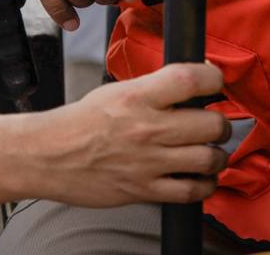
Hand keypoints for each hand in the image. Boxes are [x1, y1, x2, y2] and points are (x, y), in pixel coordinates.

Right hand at [22, 61, 229, 206]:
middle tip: (213, 124)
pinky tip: (200, 178)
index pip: (191, 80)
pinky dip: (205, 185)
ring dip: (216, 155)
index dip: (213, 77)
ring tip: (209, 152)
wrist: (49, 155)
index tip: (215, 81)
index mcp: (138, 96)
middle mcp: (147, 128)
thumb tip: (189, 86)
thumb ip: (153, 89)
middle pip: (211, 124)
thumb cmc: (81, 122)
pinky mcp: (145, 190)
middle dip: (219, 123)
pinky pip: (192, 191)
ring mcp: (148, 162)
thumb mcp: (116, 92)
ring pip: (208, 158)